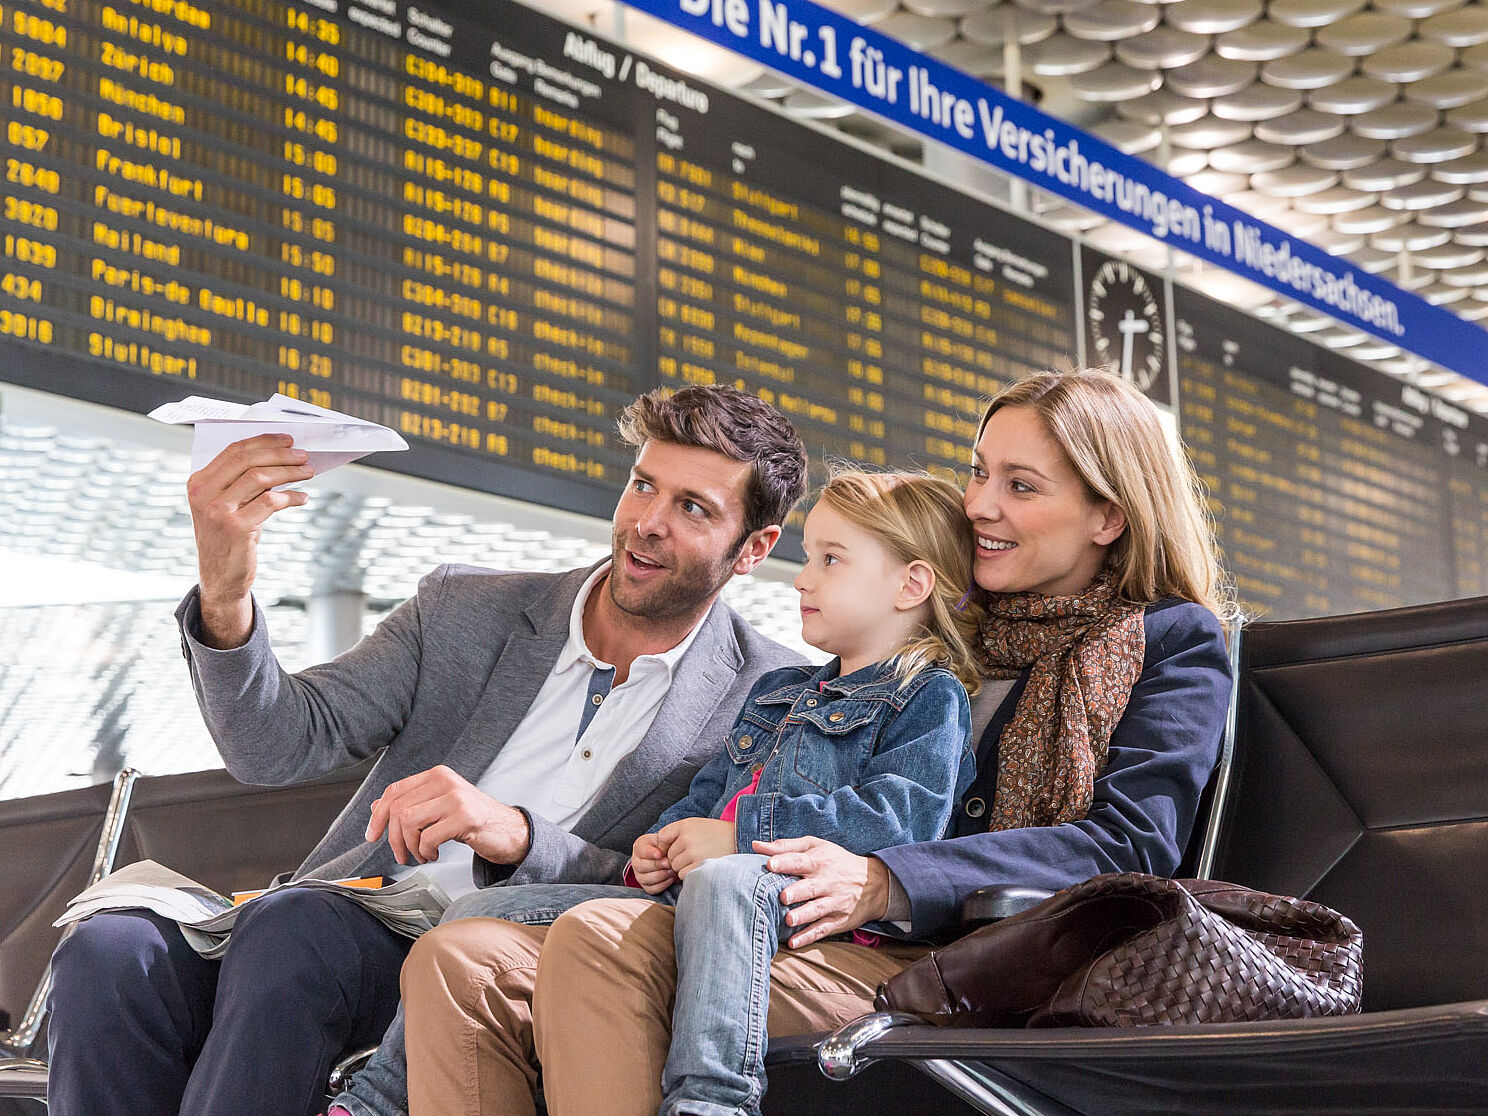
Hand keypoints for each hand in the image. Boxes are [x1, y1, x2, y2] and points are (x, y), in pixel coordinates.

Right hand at [186, 434, 314, 647]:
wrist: (220, 577)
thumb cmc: (228, 537)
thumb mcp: (226, 505)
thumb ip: (240, 481)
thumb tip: (278, 456)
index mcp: (198, 482)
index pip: (233, 451)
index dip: (263, 441)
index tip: (287, 439)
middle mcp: (203, 494)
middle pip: (247, 460)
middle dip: (280, 454)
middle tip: (303, 455)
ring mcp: (217, 510)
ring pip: (260, 478)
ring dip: (289, 472)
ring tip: (308, 473)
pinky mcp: (236, 527)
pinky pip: (270, 502)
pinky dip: (291, 496)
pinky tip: (302, 498)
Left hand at [366, 765, 531, 865]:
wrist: (508, 830)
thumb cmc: (472, 819)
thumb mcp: (438, 807)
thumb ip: (411, 804)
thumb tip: (376, 807)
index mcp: (437, 775)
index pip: (394, 791)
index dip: (378, 816)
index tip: (372, 836)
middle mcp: (445, 781)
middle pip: (399, 809)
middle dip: (394, 838)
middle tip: (402, 854)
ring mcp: (457, 797)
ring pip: (409, 822)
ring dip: (410, 846)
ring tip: (421, 854)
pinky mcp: (466, 817)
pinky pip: (429, 838)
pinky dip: (426, 852)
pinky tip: (435, 854)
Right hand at [631, 833, 677, 893]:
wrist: (669, 855)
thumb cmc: (666, 846)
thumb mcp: (665, 838)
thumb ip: (664, 840)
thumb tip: (664, 850)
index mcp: (639, 847)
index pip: (641, 850)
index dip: (650, 853)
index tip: (659, 854)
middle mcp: (636, 862)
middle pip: (641, 866)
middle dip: (657, 865)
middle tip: (669, 863)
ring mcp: (640, 875)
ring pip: (646, 879)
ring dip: (662, 875)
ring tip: (672, 870)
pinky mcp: (647, 886)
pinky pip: (653, 889)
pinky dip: (663, 884)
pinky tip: (671, 878)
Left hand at [657, 817, 736, 877]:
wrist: (738, 839)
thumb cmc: (715, 833)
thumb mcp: (695, 825)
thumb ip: (676, 832)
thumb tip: (659, 850)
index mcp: (684, 825)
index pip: (662, 837)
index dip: (666, 845)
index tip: (677, 847)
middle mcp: (687, 838)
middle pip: (669, 855)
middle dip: (677, 858)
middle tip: (693, 854)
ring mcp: (693, 852)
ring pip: (675, 867)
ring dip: (684, 867)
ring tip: (698, 859)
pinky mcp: (699, 865)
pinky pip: (683, 875)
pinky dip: (690, 874)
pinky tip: (701, 866)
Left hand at [754, 836, 890, 947]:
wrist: (874, 883)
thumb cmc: (835, 861)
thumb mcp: (815, 847)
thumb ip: (785, 846)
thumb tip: (756, 846)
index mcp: (819, 861)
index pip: (801, 861)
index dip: (785, 862)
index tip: (770, 864)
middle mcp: (827, 882)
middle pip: (810, 887)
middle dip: (797, 892)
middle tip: (783, 896)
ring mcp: (833, 902)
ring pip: (817, 910)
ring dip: (803, 916)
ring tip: (789, 920)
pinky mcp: (837, 920)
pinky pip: (822, 929)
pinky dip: (808, 936)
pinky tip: (794, 942)